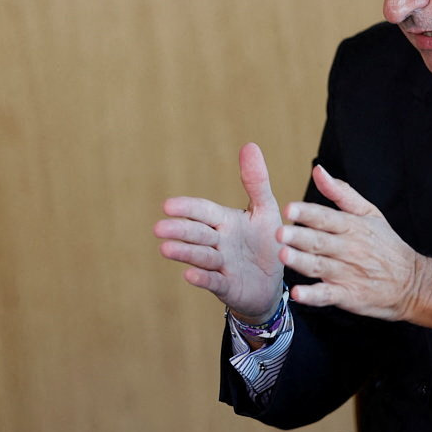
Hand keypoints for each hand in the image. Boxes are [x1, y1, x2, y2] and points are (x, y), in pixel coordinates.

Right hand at [154, 142, 283, 321]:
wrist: (273, 283)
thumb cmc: (266, 242)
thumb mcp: (265, 209)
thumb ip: (256, 181)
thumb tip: (249, 144)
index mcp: (225, 221)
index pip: (203, 212)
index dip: (188, 209)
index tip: (167, 205)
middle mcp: (219, 242)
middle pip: (198, 234)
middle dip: (179, 230)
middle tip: (158, 227)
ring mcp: (221, 265)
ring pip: (201, 256)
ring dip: (184, 253)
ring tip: (165, 248)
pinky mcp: (228, 287)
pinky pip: (214, 281)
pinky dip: (202, 278)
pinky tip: (189, 275)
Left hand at [278, 164, 431, 326]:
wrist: (412, 282)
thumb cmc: (385, 243)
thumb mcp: (369, 212)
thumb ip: (341, 192)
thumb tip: (318, 170)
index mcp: (352, 226)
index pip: (326, 217)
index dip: (308, 213)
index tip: (289, 209)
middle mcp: (348, 249)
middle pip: (320, 241)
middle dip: (299, 237)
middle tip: (279, 233)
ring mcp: (347, 273)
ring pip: (320, 266)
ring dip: (301, 262)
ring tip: (284, 256)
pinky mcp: (348, 295)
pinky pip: (327, 295)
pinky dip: (312, 295)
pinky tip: (297, 294)